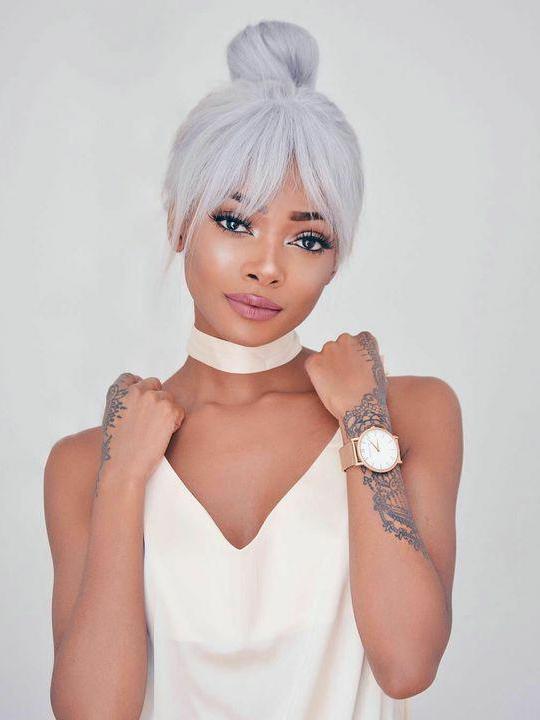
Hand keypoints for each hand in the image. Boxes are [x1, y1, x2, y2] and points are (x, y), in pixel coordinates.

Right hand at [97, 372, 185, 492]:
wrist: (123, 467)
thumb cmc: (117, 448)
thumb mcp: (112, 417)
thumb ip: (124, 401)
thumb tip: (140, 393)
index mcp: (117, 392)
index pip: (130, 377)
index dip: (138, 387)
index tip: (141, 401)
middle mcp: (135, 390)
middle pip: (154, 383)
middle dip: (156, 398)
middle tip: (152, 421)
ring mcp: (153, 398)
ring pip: (169, 398)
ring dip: (167, 411)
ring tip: (155, 432)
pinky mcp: (169, 409)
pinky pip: (179, 410)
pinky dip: (175, 422)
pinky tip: (163, 436)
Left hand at [303, 331, 387, 421]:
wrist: (360, 409)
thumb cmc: (373, 393)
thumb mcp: (379, 371)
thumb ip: (373, 359)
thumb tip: (376, 355)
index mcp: (364, 338)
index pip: (357, 340)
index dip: (356, 356)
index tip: (356, 369)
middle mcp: (345, 338)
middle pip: (339, 346)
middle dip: (339, 359)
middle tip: (343, 378)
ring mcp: (328, 348)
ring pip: (325, 356)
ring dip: (327, 367)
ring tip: (336, 385)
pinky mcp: (313, 361)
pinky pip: (312, 365)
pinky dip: (316, 374)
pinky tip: (325, 386)